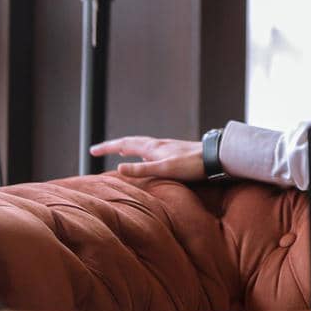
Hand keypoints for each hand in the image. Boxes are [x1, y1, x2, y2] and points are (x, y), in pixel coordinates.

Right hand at [89, 136, 204, 180]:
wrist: (218, 156)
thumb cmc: (193, 165)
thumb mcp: (165, 169)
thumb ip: (143, 169)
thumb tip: (119, 167)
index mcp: (153, 147)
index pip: (124, 144)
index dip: (107, 147)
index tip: (92, 150)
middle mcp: (159, 144)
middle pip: (132, 142)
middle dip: (115, 145)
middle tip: (100, 149)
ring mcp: (168, 147)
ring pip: (143, 144)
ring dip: (129, 146)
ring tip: (121, 150)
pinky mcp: (177, 152)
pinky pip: (153, 150)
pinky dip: (143, 151)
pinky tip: (149, 157)